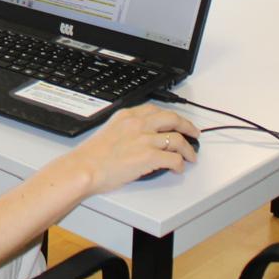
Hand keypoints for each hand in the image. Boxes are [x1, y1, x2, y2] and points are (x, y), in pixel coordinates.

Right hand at [70, 104, 200, 192]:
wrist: (84, 168)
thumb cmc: (91, 156)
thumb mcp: (108, 132)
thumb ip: (125, 131)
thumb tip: (138, 140)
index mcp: (126, 116)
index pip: (155, 110)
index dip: (170, 116)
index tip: (176, 121)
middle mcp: (138, 124)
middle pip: (172, 118)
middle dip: (187, 126)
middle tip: (193, 133)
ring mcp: (144, 139)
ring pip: (177, 139)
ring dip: (188, 149)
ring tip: (191, 156)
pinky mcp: (149, 156)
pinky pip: (174, 159)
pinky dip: (180, 164)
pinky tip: (178, 168)